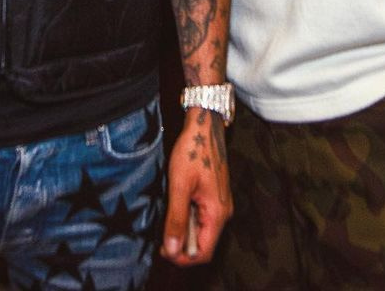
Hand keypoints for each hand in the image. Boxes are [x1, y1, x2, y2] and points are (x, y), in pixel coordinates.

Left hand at [161, 109, 231, 265]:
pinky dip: (188, 218)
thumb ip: (176, 218)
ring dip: (184, 231)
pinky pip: (202, 217)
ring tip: (167, 220)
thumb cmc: (193, 151)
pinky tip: (175, 207)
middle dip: (182, 246)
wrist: (203, 126)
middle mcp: (223, 212)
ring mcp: (219, 204)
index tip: (165, 251)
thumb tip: (172, 248)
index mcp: (218, 213)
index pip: (204, 251)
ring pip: (202, 230)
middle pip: (203, 243)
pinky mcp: (214, 196)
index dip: (184, 258)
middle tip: (161, 239)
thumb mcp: (180, 185)